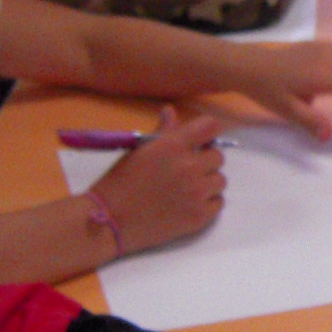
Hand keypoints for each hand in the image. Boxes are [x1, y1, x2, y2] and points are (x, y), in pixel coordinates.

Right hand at [88, 111, 226, 255]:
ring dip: (207, 182)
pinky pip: (219, 202)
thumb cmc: (121, 182)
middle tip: (186, 170)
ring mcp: (197, 193)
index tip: (202, 141)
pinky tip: (189, 204)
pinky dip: (208, 202)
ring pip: (220, 180)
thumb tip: (171, 111)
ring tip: (186, 189)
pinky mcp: (200, 216)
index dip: (208, 132)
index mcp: (173, 146)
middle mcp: (190, 166)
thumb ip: (163, 132)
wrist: (111, 220)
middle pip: (218, 156)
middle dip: (205, 161)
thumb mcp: (140, 151)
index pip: (210, 127)